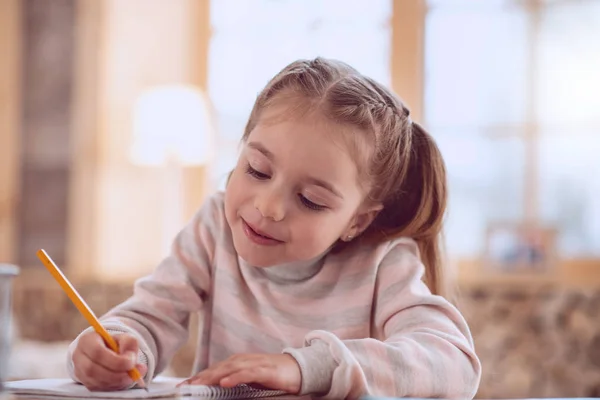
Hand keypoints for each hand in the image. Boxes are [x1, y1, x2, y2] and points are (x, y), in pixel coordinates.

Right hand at [72, 331, 147, 390]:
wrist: (107, 351)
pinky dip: (112, 386)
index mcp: (87, 340)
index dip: (114, 360)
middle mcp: (79, 356)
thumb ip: (130, 344)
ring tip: (129, 377)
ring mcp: (79, 370)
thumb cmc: (115, 343)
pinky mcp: (84, 382)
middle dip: (115, 374)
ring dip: (115, 381)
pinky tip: (121, 380)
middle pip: (92, 369)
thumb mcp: (124, 338)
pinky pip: (97, 388)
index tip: (130, 363)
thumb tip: (132, 360)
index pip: (97, 352)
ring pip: (94, 381)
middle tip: (131, 374)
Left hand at [178, 354, 300, 393]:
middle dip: (200, 377)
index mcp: (237, 363)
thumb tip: (218, 389)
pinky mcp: (265, 369)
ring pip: (229, 369)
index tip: (183, 386)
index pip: (214, 369)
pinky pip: (247, 373)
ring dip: (212, 376)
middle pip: (217, 368)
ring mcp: (253, 363)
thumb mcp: (250, 379)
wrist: (297, 369)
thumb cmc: (273, 375)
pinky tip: (224, 382)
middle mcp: (242, 360)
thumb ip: (234, 381)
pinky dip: (235, 377)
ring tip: (198, 385)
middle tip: (185, 386)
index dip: (198, 377)